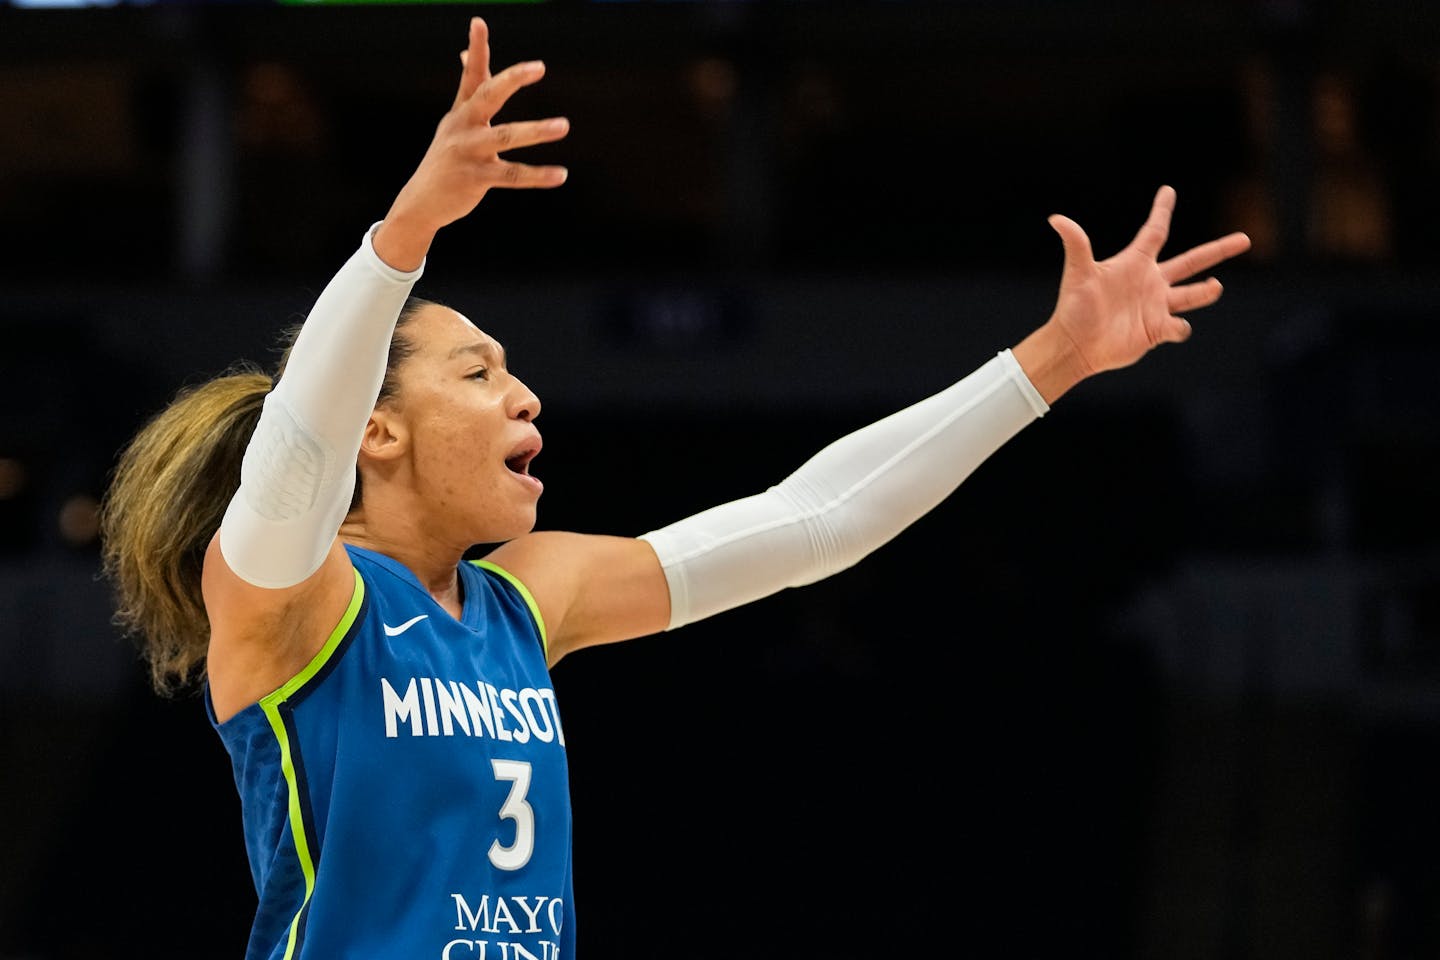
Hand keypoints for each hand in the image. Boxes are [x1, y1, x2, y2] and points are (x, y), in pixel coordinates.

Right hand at [374, 18, 570, 269]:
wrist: (422, 202)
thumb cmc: (446, 159)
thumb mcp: (454, 122)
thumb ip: (468, 92)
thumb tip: (463, 53)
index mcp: (460, 112)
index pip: (471, 74)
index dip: (477, 49)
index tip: (479, 22)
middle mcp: (462, 127)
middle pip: (488, 96)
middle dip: (512, 79)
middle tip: (539, 67)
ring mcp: (468, 152)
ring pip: (505, 136)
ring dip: (536, 131)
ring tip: (563, 125)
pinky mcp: (476, 178)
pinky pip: (513, 175)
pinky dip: (538, 175)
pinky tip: (561, 175)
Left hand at [1053, 185, 1250, 370]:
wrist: (1075, 345)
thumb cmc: (1074, 308)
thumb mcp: (1079, 273)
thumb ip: (1076, 245)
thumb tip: (1056, 218)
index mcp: (1135, 263)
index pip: (1155, 231)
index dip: (1162, 211)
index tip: (1168, 190)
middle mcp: (1150, 282)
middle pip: (1192, 261)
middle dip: (1218, 251)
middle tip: (1245, 239)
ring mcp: (1156, 306)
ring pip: (1193, 295)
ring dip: (1207, 291)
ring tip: (1214, 286)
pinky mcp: (1157, 330)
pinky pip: (1179, 327)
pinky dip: (1181, 327)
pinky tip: (1172, 327)